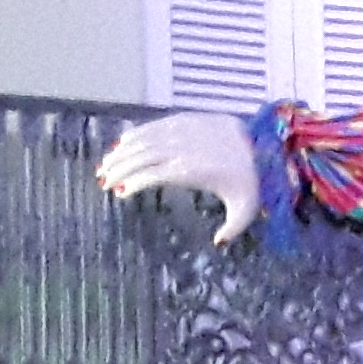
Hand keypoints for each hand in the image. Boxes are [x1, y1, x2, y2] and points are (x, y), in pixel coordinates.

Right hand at [96, 110, 262, 241]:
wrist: (260, 141)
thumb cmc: (249, 178)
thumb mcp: (245, 208)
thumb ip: (231, 229)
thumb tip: (217, 243)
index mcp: (188, 171)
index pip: (150, 175)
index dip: (131, 183)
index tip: (118, 193)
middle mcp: (179, 150)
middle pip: (139, 157)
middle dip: (118, 168)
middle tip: (102, 180)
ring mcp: (180, 132)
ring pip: (142, 140)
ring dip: (121, 152)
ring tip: (105, 163)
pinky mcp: (183, 120)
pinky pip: (154, 126)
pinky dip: (135, 134)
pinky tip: (123, 142)